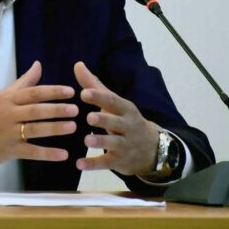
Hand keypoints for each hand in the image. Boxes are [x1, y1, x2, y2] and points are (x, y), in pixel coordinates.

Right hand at [0, 61, 78, 176]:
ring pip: (35, 130)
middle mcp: (9, 114)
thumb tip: (38, 65)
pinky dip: (47, 154)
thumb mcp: (3, 95)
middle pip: (36, 110)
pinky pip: (31, 152)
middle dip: (56, 110)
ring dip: (55, 129)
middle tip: (75, 109)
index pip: (33, 93)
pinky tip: (63, 155)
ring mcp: (9, 133)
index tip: (70, 91)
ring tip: (73, 127)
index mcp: (9, 99)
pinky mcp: (10, 151)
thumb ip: (24, 82)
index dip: (52, 92)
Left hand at [74, 61, 158, 175]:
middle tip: (88, 117)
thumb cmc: (124, 119)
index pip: (112, 101)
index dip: (99, 97)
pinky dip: (93, 164)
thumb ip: (94, 85)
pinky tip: (79, 164)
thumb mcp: (113, 102)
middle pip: (116, 122)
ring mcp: (125, 144)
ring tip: (86, 140)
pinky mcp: (120, 161)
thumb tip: (77, 64)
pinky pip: (107, 163)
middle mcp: (128, 126)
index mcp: (125, 109)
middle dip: (103, 119)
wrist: (152, 149)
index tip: (84, 92)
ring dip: (100, 142)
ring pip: (113, 143)